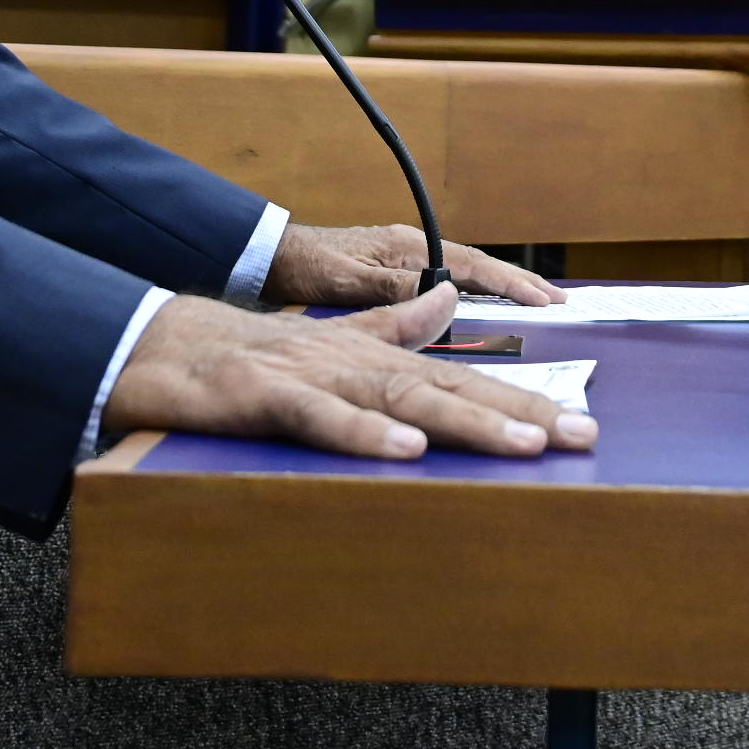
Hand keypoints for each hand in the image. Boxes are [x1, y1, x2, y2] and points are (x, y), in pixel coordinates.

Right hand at [99, 285, 594, 459]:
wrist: (166, 349)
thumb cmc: (252, 358)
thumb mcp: (334, 339)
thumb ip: (394, 322)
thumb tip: (446, 299)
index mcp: (377, 357)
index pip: (465, 380)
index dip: (524, 400)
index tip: (581, 423)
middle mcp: (358, 361)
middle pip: (452, 387)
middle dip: (521, 413)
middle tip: (582, 436)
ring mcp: (317, 376)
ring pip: (403, 396)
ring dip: (467, 421)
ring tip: (523, 445)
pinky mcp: (271, 395)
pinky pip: (323, 416)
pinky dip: (364, 433)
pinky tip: (408, 450)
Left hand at [261, 221, 565, 309]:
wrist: (274, 257)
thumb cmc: (306, 269)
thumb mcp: (347, 283)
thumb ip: (393, 290)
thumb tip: (443, 295)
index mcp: (407, 247)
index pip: (471, 267)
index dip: (510, 285)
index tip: (543, 301)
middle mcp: (414, 247)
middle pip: (479, 265)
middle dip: (521, 283)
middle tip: (561, 302)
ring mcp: (408, 256)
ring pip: (469, 272)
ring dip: (506, 287)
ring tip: (541, 302)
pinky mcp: (400, 269)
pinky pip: (452, 278)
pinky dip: (481, 290)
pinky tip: (493, 303)